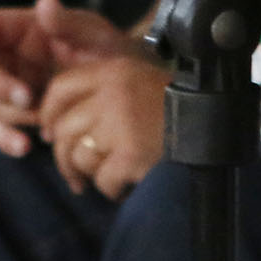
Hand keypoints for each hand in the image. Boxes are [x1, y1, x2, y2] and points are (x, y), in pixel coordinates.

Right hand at [0, 0, 142, 155]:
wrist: (128, 93)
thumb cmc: (111, 54)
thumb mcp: (97, 35)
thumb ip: (70, 23)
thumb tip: (44, 4)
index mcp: (25, 30)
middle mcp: (14, 58)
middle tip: (26, 97)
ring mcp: (14, 88)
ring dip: (11, 114)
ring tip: (45, 119)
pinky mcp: (21, 117)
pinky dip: (6, 139)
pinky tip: (26, 146)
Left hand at [40, 52, 172, 198]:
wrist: (213, 122)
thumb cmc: (172, 107)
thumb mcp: (134, 82)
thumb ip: (97, 94)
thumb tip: (51, 128)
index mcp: (112, 72)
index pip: (60, 89)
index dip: (48, 114)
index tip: (48, 133)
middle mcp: (111, 94)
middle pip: (63, 129)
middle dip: (64, 157)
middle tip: (74, 174)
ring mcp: (120, 124)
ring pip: (79, 157)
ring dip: (90, 173)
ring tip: (110, 175)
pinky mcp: (130, 154)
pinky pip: (103, 180)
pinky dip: (113, 189)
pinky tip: (128, 183)